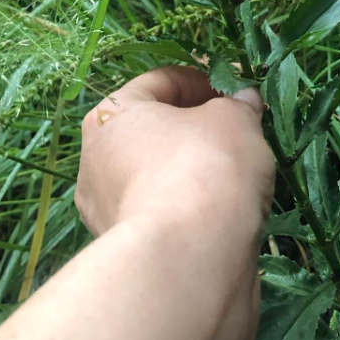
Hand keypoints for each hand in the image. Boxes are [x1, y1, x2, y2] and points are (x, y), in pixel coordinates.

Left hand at [75, 66, 274, 239]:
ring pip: (159, 175)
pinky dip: (190, 207)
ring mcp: (106, 210)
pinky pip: (164, 212)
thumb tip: (244, 101)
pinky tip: (223, 211)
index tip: (238, 90)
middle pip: (155, 130)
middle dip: (198, 127)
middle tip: (240, 129)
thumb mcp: (234, 120)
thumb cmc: (205, 167)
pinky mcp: (128, 250)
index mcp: (110, 115)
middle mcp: (95, 160)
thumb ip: (239, 105)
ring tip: (237, 173)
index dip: (205, 79)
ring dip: (193, 169)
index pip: (161, 81)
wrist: (190, 259)